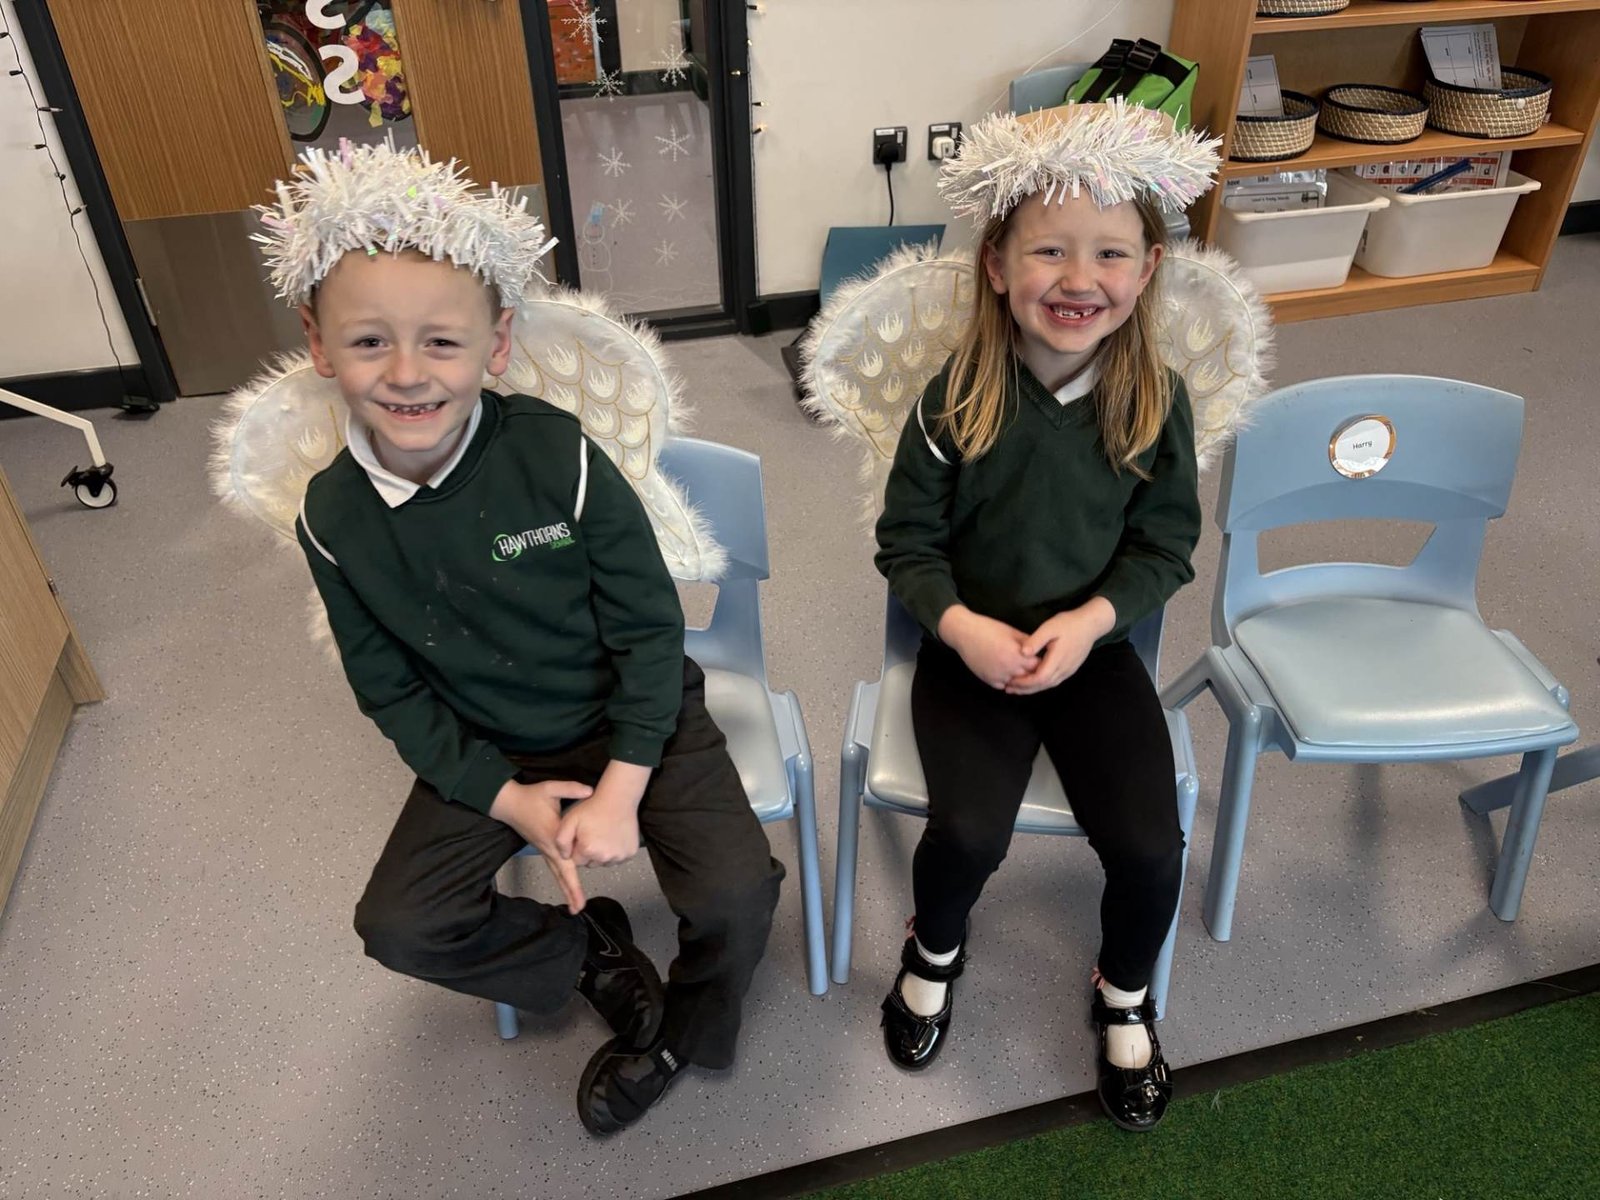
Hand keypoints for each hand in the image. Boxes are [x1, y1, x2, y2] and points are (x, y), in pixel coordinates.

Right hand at [489, 778, 591, 912]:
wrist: (508, 803)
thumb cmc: (530, 796)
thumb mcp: (550, 788)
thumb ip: (570, 788)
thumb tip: (591, 791)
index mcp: (552, 836)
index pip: (565, 861)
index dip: (573, 878)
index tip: (580, 893)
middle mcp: (548, 848)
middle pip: (561, 874)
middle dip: (570, 891)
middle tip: (579, 909)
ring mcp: (544, 850)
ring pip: (557, 873)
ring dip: (566, 888)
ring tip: (575, 906)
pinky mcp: (542, 848)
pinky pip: (554, 867)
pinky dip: (562, 879)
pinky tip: (568, 886)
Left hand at [556, 761, 649, 867]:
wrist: (618, 798)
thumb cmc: (593, 808)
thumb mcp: (569, 820)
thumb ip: (561, 841)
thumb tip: (565, 856)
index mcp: (588, 850)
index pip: (577, 861)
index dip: (577, 849)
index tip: (582, 837)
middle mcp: (605, 857)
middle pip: (591, 863)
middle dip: (590, 853)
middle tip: (593, 835)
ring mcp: (619, 856)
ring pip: (605, 862)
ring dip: (602, 853)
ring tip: (603, 835)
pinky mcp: (630, 853)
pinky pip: (618, 858)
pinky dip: (615, 851)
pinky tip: (613, 837)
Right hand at [938, 604, 1037, 688]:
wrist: (965, 633)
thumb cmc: (990, 629)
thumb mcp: (1012, 632)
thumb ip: (1028, 643)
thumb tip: (1041, 649)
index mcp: (1017, 655)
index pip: (1037, 665)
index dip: (1039, 661)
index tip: (1040, 658)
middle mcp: (1009, 669)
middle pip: (1028, 676)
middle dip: (1031, 671)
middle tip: (1031, 665)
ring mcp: (998, 676)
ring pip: (1017, 683)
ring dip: (1019, 678)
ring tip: (1018, 668)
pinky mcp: (989, 680)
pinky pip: (1003, 685)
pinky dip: (1007, 681)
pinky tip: (1007, 672)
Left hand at [1005, 598, 1115, 694]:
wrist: (1090, 625)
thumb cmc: (1069, 624)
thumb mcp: (1050, 627)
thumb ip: (1036, 640)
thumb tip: (1022, 652)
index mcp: (1057, 659)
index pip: (1039, 678)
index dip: (1024, 682)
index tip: (1010, 681)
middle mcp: (1064, 669)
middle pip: (1043, 685)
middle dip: (1025, 689)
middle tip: (1009, 689)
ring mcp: (1068, 670)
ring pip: (1049, 685)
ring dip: (1033, 688)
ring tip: (1017, 688)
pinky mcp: (1070, 669)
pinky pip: (1054, 681)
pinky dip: (1041, 684)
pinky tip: (1033, 681)